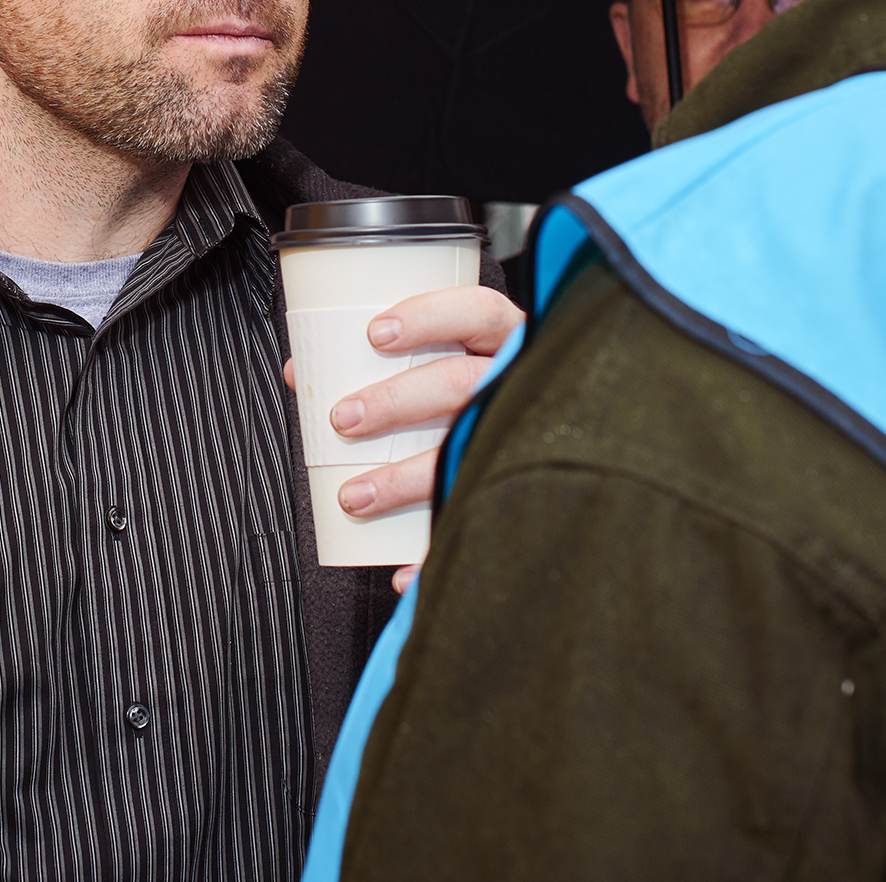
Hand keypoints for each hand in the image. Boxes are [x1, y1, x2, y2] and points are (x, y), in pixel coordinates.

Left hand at [282, 284, 523, 592]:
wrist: (581, 447)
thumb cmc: (489, 393)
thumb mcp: (450, 362)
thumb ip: (386, 366)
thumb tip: (304, 373)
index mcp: (508, 343)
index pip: (478, 313)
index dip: (429, 318)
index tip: (375, 335)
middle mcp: (523, 386)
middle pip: (461, 384)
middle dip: (395, 402)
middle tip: (343, 420)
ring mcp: (528, 440)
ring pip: (468, 454)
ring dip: (402, 480)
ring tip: (354, 495)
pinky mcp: (527, 498)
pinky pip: (488, 530)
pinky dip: (434, 555)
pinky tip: (401, 572)